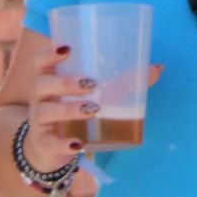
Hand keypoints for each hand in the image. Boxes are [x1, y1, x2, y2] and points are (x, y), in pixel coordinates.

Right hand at [25, 46, 162, 167]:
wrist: (49, 147)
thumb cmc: (73, 111)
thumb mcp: (96, 95)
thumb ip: (124, 82)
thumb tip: (157, 68)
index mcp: (52, 80)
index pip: (40, 62)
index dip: (48, 54)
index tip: (67, 49)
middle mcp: (41, 98)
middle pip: (42, 84)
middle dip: (65, 82)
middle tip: (91, 83)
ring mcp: (39, 121)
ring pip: (45, 111)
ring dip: (68, 109)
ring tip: (92, 109)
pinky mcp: (43, 143)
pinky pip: (50, 143)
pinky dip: (63, 144)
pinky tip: (78, 145)